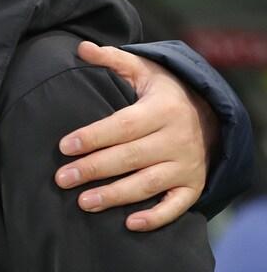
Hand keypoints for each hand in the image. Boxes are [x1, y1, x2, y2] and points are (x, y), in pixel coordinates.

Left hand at [54, 42, 217, 231]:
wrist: (211, 115)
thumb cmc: (163, 92)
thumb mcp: (144, 70)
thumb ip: (112, 60)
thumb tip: (81, 48)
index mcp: (162, 110)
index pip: (123, 125)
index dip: (93, 136)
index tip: (64, 146)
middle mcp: (177, 139)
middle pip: (130, 157)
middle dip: (94, 169)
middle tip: (61, 179)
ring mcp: (187, 165)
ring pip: (149, 184)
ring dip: (116, 196)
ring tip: (83, 202)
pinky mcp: (193, 186)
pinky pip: (176, 206)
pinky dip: (156, 217)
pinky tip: (129, 224)